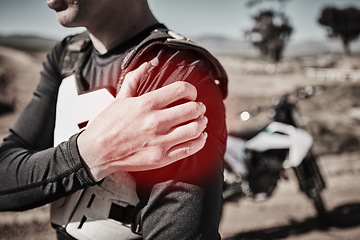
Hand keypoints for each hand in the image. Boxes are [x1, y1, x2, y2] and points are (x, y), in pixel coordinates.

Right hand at [77, 62, 207, 180]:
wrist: (96, 152)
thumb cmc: (106, 125)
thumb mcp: (119, 99)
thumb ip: (134, 79)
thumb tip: (146, 64)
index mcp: (146, 104)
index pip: (180, 90)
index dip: (191, 89)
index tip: (191, 93)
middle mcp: (156, 121)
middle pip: (192, 109)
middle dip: (198, 106)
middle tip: (198, 107)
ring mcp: (160, 141)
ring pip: (194, 129)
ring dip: (201, 122)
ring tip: (200, 121)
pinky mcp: (161, 157)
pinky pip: (189, 148)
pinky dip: (199, 141)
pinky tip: (199, 136)